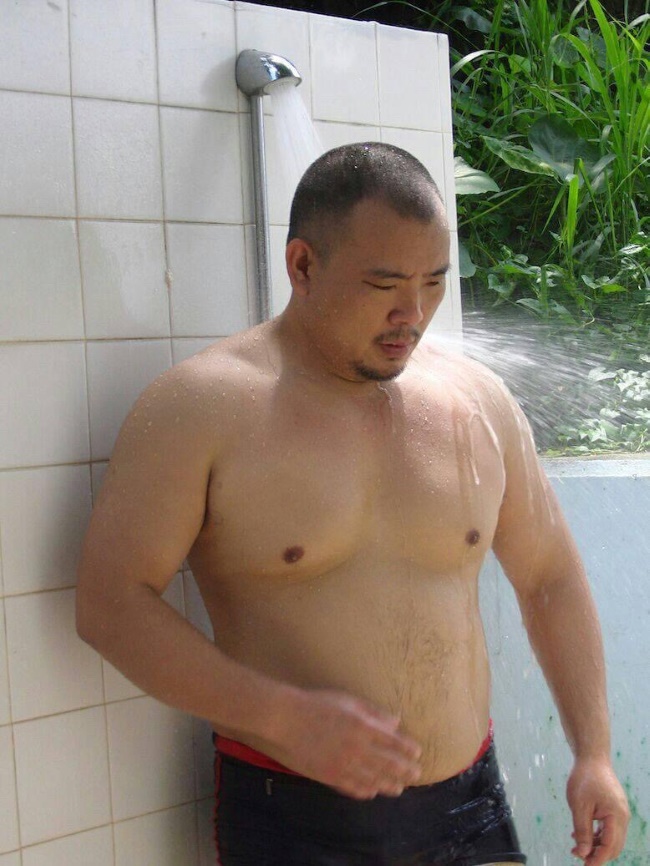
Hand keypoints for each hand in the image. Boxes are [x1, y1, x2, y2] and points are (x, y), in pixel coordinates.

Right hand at [260, 687, 422, 798]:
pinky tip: (372, 791)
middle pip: (390, 765)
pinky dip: (366, 791)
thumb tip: (396, 722)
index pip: (396, 743)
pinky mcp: (330, 777)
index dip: (409, 750)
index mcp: (364, 727)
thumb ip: (375, 713)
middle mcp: (358, 748)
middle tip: (416, 775)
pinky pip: (354, 788)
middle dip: (406, 771)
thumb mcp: (349, 701)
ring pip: (375, 781)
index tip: (417, 753)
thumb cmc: (319, 704)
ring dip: (390, 785)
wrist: (287, 719)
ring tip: (398, 788)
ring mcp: (344, 765)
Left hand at [567, 756, 629, 864]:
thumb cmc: (584, 778)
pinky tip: (580, 834)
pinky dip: (596, 834)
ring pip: (611, 838)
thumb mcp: (579, 806)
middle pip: (613, 846)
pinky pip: (608, 828)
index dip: (597, 859)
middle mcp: (622, 817)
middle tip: (577, 856)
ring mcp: (620, 813)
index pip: (609, 847)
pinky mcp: (615, 809)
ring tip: (575, 846)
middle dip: (597, 854)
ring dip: (595, 845)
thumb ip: (582, 831)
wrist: (592, 757)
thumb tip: (582, 853)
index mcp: (616, 816)